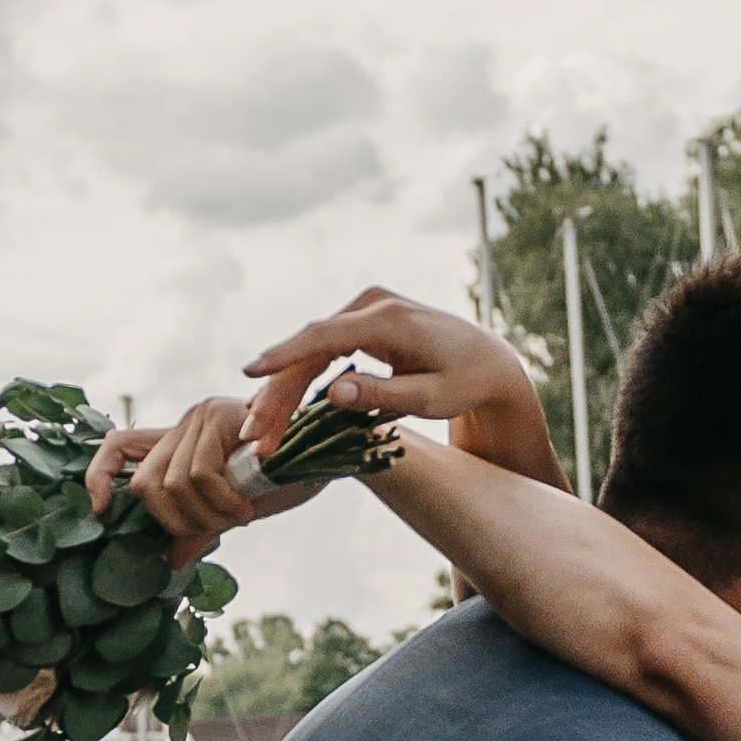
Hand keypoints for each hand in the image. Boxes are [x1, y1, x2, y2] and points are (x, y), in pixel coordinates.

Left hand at [84, 398, 301, 569]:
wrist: (328, 457)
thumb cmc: (282, 481)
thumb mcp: (231, 510)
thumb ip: (198, 528)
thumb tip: (169, 562)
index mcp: (178, 445)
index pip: (117, 447)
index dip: (97, 475)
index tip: (98, 510)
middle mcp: (182, 425)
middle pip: (143, 483)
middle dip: (175, 520)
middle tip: (216, 527)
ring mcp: (199, 417)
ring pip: (172, 483)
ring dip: (206, 513)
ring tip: (239, 512)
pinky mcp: (219, 416)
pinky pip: (200, 473)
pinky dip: (221, 500)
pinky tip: (246, 502)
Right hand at [241, 289, 564, 488]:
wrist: (488, 362)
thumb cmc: (466, 382)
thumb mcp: (430, 397)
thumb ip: (382, 394)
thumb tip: (333, 393)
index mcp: (388, 319)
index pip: (324, 336)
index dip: (284, 356)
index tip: (251, 373)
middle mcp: (371, 305)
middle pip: (309, 349)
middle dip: (278, 394)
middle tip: (256, 435)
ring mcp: (364, 310)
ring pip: (309, 352)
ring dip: (283, 392)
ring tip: (261, 432)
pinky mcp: (361, 322)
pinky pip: (321, 350)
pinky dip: (300, 379)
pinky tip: (277, 407)